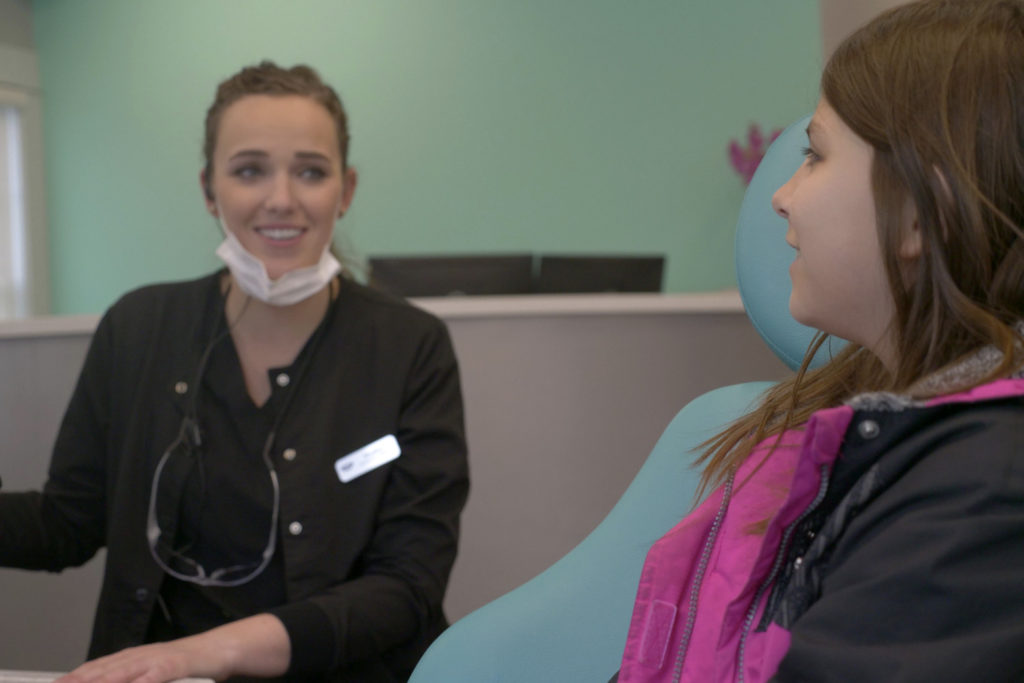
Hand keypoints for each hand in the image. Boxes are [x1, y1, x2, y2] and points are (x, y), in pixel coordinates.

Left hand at [55, 614, 290, 682]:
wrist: (219, 650)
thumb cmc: (186, 665)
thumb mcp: (155, 673)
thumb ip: (136, 678)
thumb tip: (113, 679)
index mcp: (134, 658)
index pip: (98, 667)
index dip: (76, 676)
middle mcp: (142, 655)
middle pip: (106, 668)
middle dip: (81, 679)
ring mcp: (159, 658)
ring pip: (125, 670)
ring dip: (104, 679)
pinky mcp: (177, 664)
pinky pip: (157, 674)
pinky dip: (143, 680)